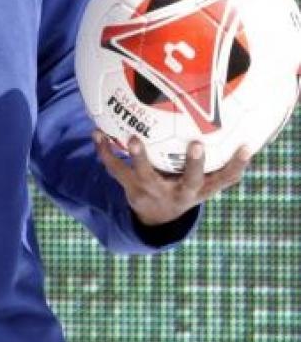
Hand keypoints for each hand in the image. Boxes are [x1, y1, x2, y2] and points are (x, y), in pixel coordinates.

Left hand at [93, 131, 252, 225]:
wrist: (156, 218)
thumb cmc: (184, 186)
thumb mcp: (203, 179)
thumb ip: (218, 157)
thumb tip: (238, 123)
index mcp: (200, 189)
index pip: (224, 180)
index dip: (236, 165)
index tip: (245, 146)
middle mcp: (179, 193)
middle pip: (190, 181)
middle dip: (194, 165)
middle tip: (196, 144)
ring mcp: (154, 191)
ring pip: (146, 176)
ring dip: (139, 157)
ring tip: (132, 137)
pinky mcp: (130, 188)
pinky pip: (115, 168)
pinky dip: (104, 150)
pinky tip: (97, 131)